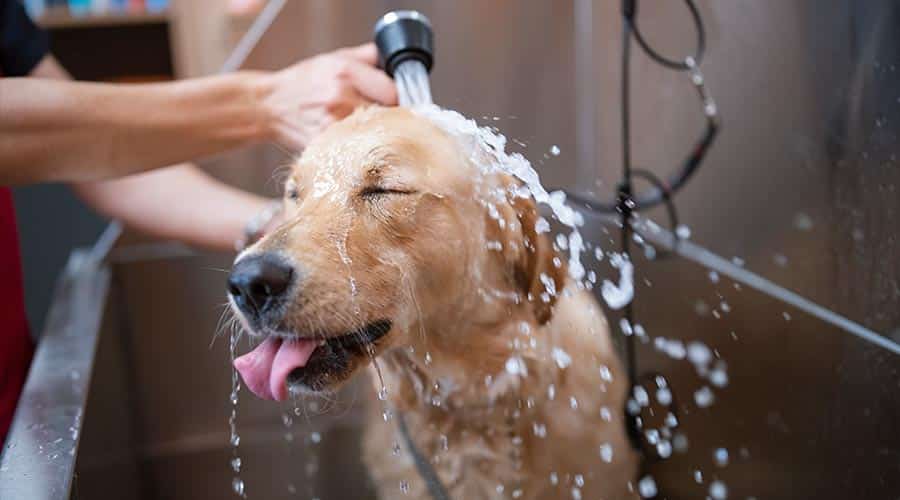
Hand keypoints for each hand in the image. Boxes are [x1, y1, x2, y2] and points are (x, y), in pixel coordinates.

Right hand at [259, 43, 397, 150]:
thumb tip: (394, 60)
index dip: (398, 100)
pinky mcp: (326, 145)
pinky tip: (352, 143)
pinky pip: (355, 150)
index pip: (393, 92)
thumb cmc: (304, 82)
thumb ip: (368, 56)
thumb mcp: (334, 58)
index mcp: (346, 73)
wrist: (270, 105)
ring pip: (374, 136)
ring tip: (367, 131)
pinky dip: (358, 149)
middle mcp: (340, 98)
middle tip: (384, 120)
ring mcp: (333, 124)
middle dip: (390, 120)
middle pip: (387, 116)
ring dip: (376, 136)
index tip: (395, 103)